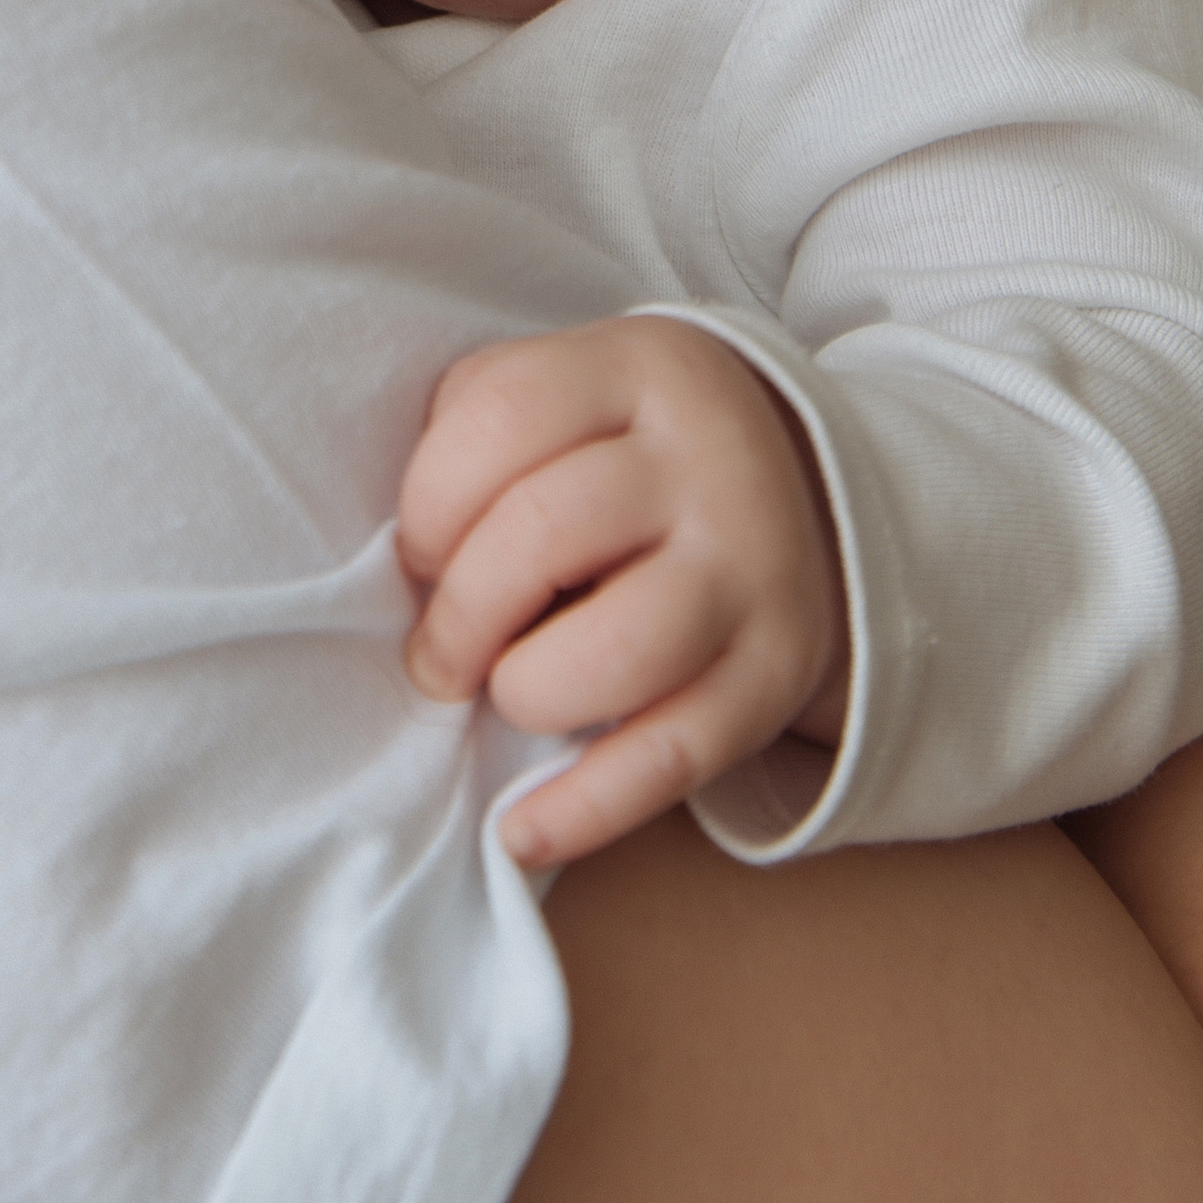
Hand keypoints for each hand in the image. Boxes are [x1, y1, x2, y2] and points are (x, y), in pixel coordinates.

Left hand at [398, 318, 848, 870]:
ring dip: (525, 690)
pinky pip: (672, 757)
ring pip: (617, 650)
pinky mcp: (773, 674)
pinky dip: (583, 809)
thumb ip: (473, 441)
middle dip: (461, 613)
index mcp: (637, 370)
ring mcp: (752, 568)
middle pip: (544, 531)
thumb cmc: (620, 453)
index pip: (501, 416)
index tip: (419, 555)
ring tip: (509, 692)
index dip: (429, 502)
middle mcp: (706, 460)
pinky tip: (522, 832)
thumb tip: (403, 572)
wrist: (800, 493)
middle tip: (441, 652)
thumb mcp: (562, 399)